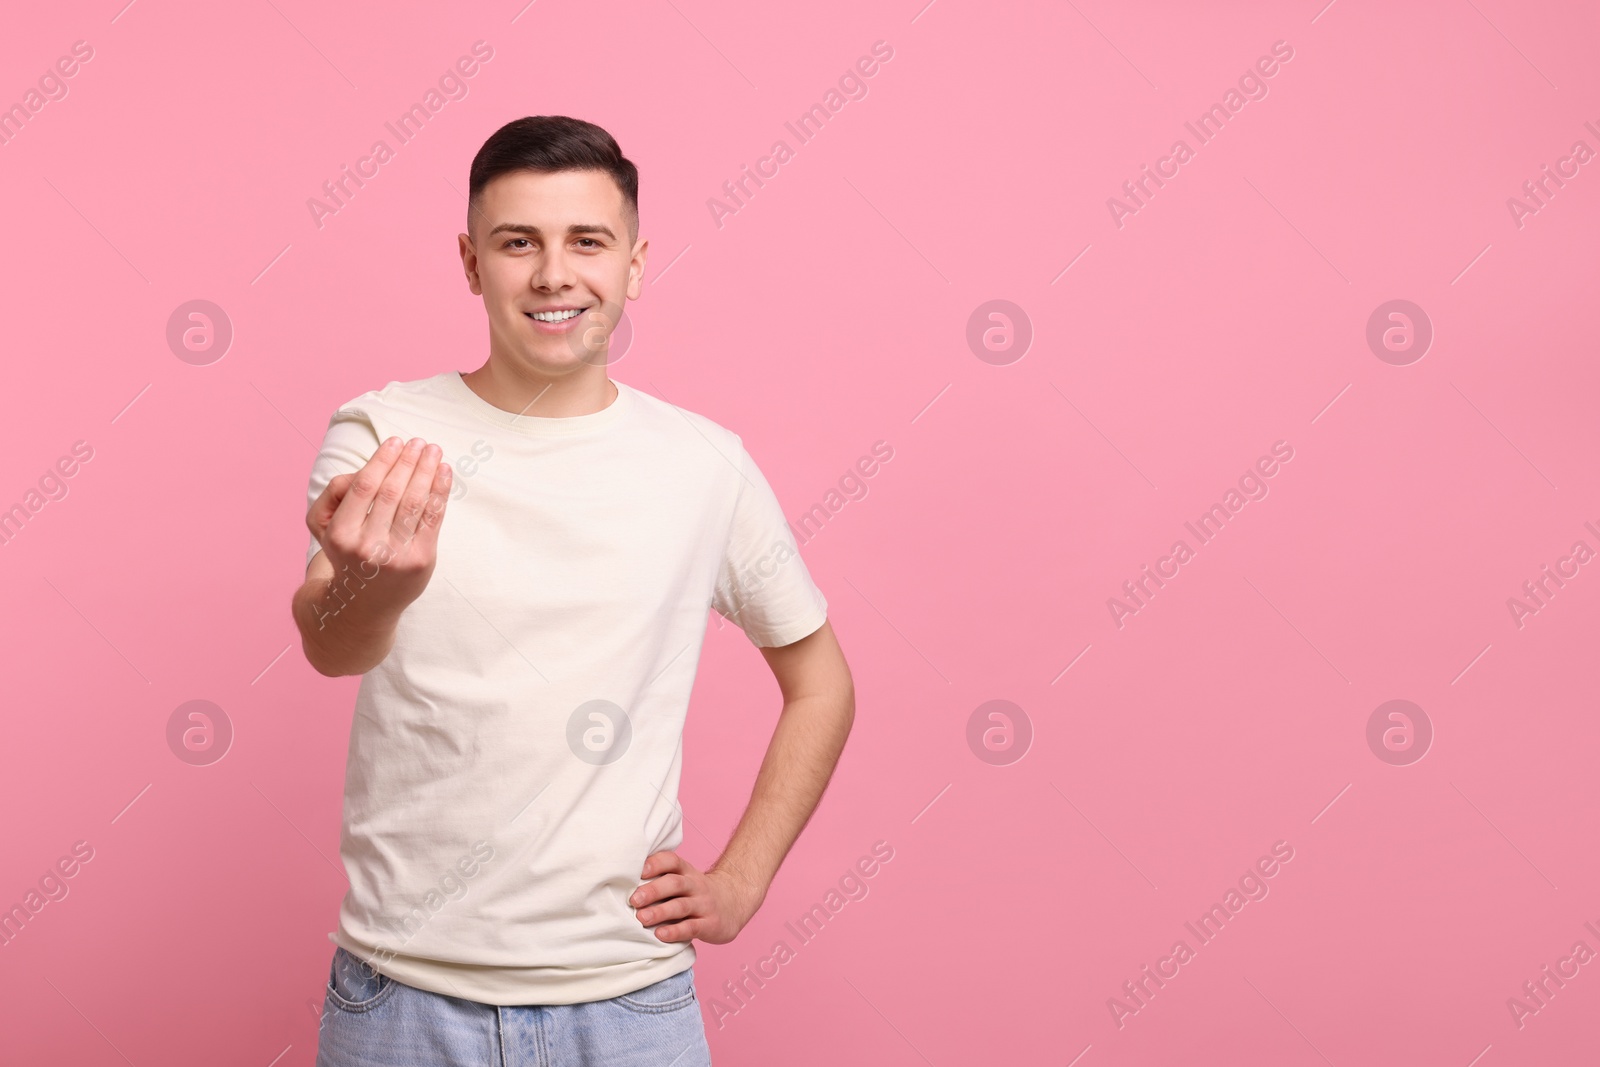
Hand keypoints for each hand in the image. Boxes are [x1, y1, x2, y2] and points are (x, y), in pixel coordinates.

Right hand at [306, 436, 451, 618]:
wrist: (364, 603)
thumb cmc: (348, 553)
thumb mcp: (324, 527)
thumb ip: (337, 494)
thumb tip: (370, 466)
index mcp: (341, 533)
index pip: (365, 486)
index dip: (383, 460)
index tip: (395, 441)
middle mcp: (367, 546)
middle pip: (392, 491)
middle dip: (408, 461)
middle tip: (419, 442)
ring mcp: (396, 555)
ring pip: (415, 502)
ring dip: (427, 471)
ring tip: (434, 451)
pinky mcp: (420, 561)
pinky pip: (433, 518)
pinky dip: (440, 491)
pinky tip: (444, 472)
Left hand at [628, 851, 764, 944]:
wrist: (734, 903)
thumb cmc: (696, 893)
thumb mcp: (683, 880)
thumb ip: (660, 880)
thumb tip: (622, 884)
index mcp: (686, 872)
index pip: (672, 861)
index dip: (656, 863)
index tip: (639, 870)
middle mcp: (695, 885)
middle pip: (675, 883)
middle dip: (653, 890)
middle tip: (633, 899)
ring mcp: (704, 904)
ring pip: (681, 906)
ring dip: (660, 912)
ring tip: (642, 918)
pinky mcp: (710, 924)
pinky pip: (691, 927)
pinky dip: (675, 931)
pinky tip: (661, 935)